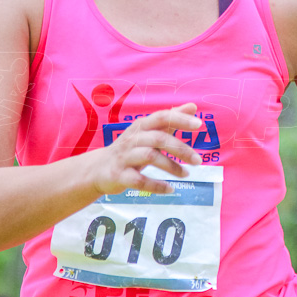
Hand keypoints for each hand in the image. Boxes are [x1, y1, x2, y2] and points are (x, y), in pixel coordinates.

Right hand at [85, 103, 202, 195]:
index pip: (161, 117)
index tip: (199, 125)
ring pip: (150, 157)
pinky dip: (156, 185)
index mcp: (141, 126)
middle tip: (198, 160)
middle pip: (158, 139)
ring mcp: (124, 157)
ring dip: (171, 167)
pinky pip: (139, 180)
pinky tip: (170, 189)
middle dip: (180, 149)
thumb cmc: (129, 148)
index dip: (179, 119)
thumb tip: (193, 106)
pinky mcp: (119, 175)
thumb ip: (170, 120)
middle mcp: (132, 139)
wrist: (97, 169)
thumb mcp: (148, 132)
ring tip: (186, 174)